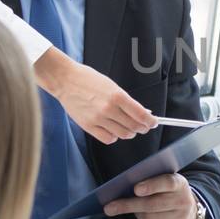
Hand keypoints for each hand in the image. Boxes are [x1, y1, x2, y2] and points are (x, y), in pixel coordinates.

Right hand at [34, 48, 155, 143]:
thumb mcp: (112, 85)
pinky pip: (108, 139)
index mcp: (117, 96)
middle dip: (142, 128)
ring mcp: (98, 119)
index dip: (151, 121)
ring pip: (123, 134)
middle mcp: (109, 109)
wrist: (65, 80)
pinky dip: (115, 137)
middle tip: (145, 126)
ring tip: (130, 129)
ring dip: (130, 133)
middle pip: (134, 126)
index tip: (154, 122)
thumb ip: (126, 101)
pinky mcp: (88, 126)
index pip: (141, 115)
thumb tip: (141, 113)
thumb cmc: (88, 79)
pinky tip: (114, 131)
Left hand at [102, 173, 196, 218]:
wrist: (188, 210)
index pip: (167, 183)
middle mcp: (183, 201)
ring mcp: (181, 218)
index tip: (136, 189)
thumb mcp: (164, 181)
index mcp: (179, 184)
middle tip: (110, 207)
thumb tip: (123, 187)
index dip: (151, 186)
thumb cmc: (168, 193)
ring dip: (138, 215)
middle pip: (152, 204)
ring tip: (139, 209)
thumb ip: (150, 181)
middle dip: (128, 205)